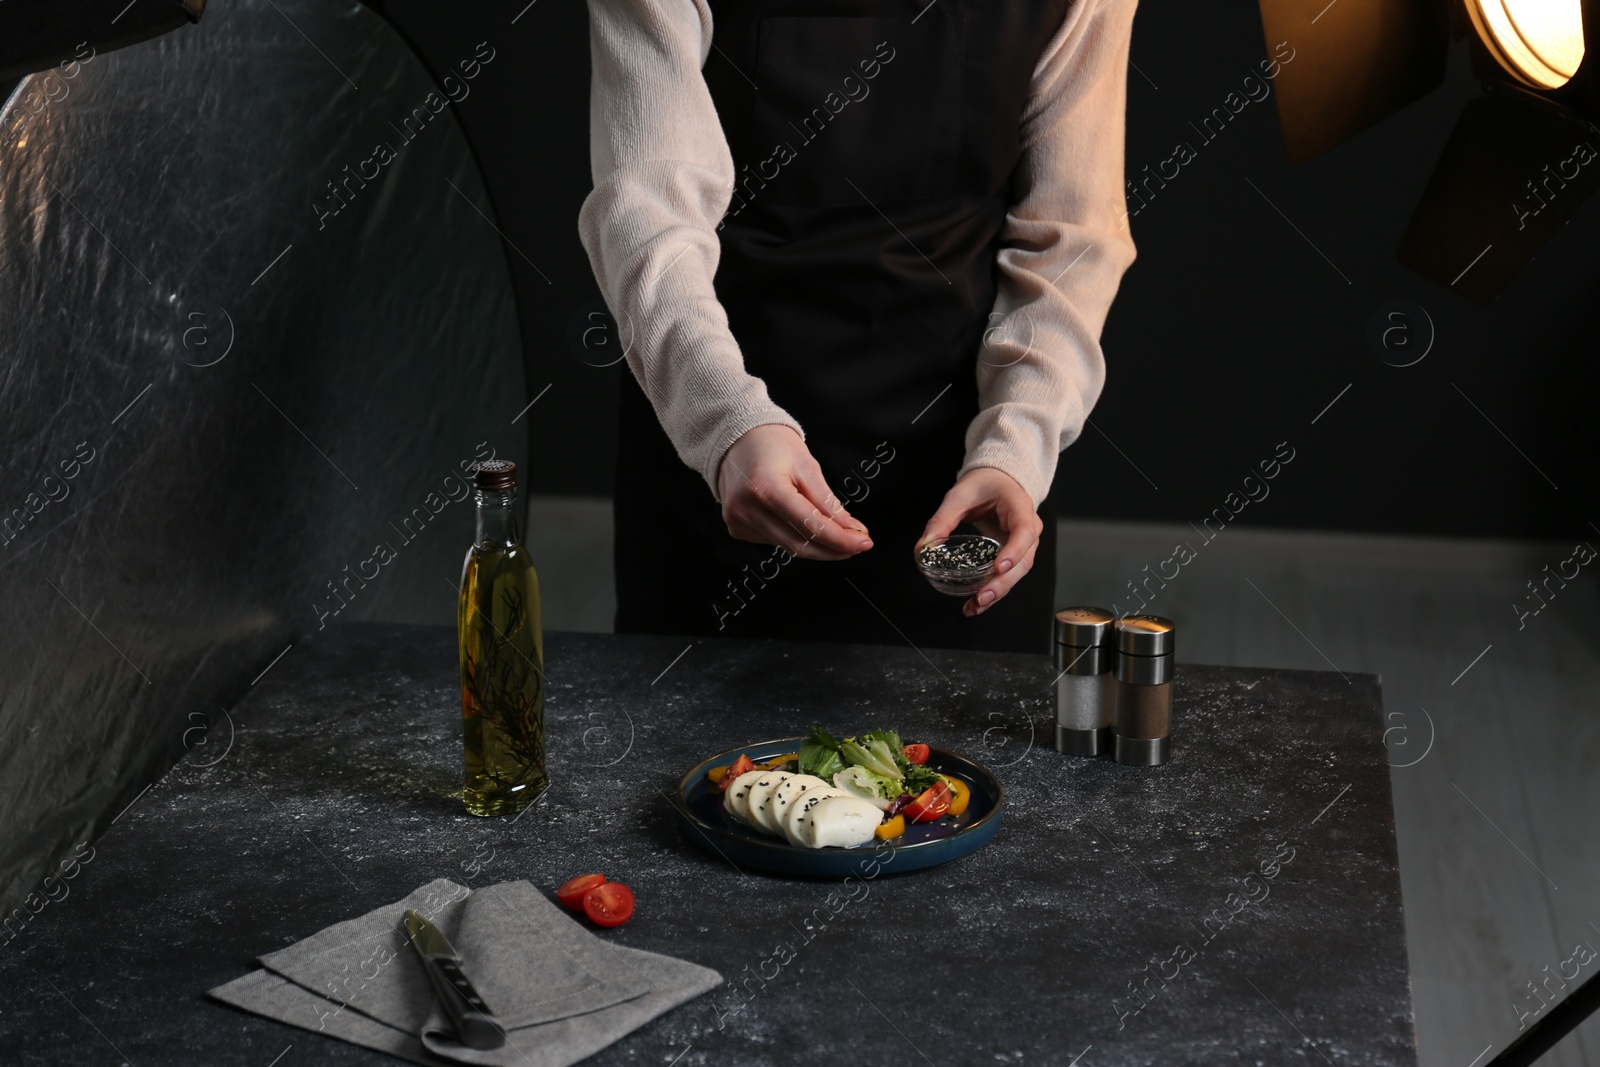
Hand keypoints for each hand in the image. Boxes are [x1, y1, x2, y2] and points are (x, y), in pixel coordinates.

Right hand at [715, 425, 871, 560]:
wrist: (736, 437)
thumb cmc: (773, 445)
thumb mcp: (807, 466)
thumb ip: (828, 503)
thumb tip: (851, 531)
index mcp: (765, 489)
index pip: (811, 526)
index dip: (841, 540)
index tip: (864, 543)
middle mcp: (746, 509)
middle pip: (799, 546)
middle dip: (833, 550)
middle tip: (856, 545)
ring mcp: (737, 521)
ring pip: (787, 547)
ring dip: (817, 546)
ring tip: (836, 533)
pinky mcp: (736, 528)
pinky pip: (774, 541)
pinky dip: (795, 536)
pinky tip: (801, 522)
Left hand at [917, 467, 1042, 616]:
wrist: (997, 480)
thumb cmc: (984, 484)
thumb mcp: (959, 496)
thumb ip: (942, 520)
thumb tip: (923, 547)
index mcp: (1020, 507)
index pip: (1024, 531)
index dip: (1014, 551)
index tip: (998, 567)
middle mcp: (1029, 528)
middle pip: (1023, 561)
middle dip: (1002, 582)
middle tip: (981, 597)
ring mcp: (1024, 544)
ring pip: (1017, 573)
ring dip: (997, 592)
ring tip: (974, 606)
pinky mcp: (1013, 554)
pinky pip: (1007, 575)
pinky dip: (992, 590)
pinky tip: (976, 604)